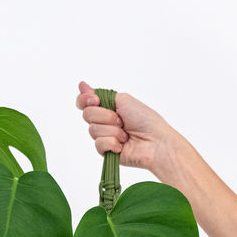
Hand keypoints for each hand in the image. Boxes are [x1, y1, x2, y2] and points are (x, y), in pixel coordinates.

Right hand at [75, 80, 193, 179]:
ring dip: (112, 130)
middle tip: (120, 119)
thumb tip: (82, 85)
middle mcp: (104, 121)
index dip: (85, 100)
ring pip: (93, 130)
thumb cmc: (145, 120)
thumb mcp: (123, 99)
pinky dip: (112, 142)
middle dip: (104, 116)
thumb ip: (101, 95)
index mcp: (108, 107)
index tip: (95, 100)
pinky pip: (99, 144)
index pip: (84, 102)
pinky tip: (123, 144)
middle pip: (87, 115)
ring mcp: (105, 136)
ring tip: (125, 134)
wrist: (155, 141)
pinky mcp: (106, 151)